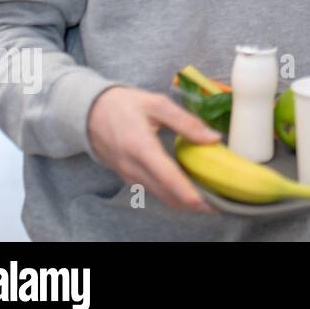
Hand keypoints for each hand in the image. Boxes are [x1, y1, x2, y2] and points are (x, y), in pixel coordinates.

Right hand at [86, 86, 218, 212]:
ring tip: (210, 200)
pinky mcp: (128, 178)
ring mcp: (128, 175)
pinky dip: (172, 195)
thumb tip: (213, 138)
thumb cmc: (125, 104)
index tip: (208, 203)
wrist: (90, 112)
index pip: (167, 177)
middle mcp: (132, 167)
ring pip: (160, 195)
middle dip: (192, 204)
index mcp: (140, 147)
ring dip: (183, 202)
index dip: (188, 193)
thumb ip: (186, 122)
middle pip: (165, 194)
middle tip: (219, 204)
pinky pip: (153, 191)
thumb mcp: (157, 104)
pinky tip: (189, 190)